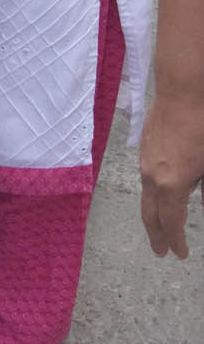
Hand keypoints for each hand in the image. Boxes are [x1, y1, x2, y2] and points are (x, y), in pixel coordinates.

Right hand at [140, 93, 203, 257]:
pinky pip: (145, 179)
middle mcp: (152, 176)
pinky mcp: (145, 146)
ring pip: (146, 196)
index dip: (176, 242)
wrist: (183, 88)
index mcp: (171, 184)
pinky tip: (161, 193)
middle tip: (161, 251)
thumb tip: (201, 209)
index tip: (180, 255)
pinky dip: (152, 195)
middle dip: (157, 236)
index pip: (171, 223)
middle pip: (150, 214)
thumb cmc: (202, 125)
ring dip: (153, 215)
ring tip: (160, 226)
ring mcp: (145, 160)